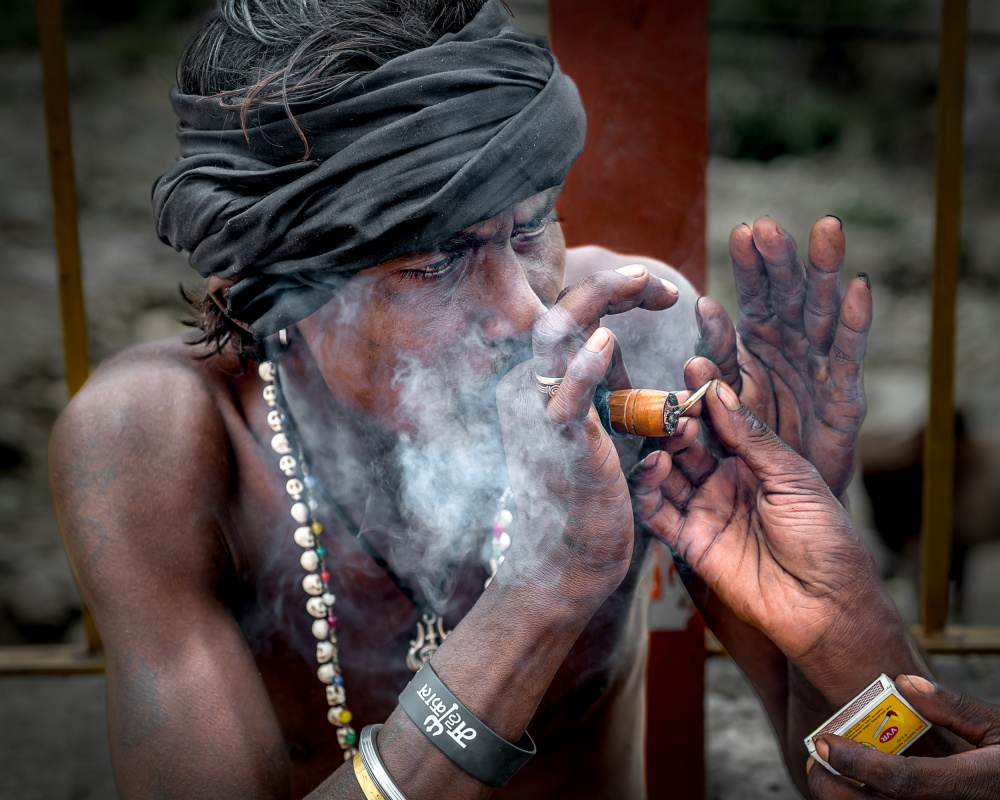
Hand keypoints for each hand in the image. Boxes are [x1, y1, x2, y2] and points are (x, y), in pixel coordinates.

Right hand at [496, 266, 677, 603]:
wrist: (566, 566)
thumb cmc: (587, 504)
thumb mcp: (597, 434)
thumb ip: (603, 391)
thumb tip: (614, 347)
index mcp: (547, 387)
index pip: (574, 318)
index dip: (615, 294)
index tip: (664, 293)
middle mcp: (534, 391)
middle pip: (563, 314)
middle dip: (609, 286)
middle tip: (654, 277)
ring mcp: (541, 416)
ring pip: (555, 339)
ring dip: (597, 304)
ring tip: (640, 281)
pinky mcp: (559, 446)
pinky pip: (567, 400)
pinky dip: (583, 368)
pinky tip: (607, 342)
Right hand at [631, 380, 903, 697]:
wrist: (826, 605)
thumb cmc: (826, 540)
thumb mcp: (794, 477)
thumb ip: (752, 437)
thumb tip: (720, 391)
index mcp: (754, 463)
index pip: (720, 421)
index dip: (704, 398)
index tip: (693, 370)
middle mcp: (724, 483)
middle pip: (687, 445)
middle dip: (676, 422)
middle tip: (671, 406)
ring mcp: (705, 512)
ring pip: (668, 475)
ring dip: (662, 451)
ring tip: (669, 435)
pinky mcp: (689, 543)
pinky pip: (657, 514)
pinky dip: (649, 491)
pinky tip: (656, 469)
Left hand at [692, 216, 870, 497]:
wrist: (777, 499)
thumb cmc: (744, 445)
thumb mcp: (719, 401)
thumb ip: (711, 362)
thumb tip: (703, 313)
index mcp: (756, 343)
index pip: (754, 295)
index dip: (751, 265)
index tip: (743, 231)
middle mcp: (790, 346)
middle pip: (789, 294)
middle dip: (782, 259)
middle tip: (772, 225)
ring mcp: (819, 367)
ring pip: (823, 312)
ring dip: (823, 271)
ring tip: (826, 229)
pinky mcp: (844, 395)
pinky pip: (848, 354)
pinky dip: (855, 321)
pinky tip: (859, 287)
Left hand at [808, 675, 999, 798]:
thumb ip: (952, 708)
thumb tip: (903, 684)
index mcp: (970, 787)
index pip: (900, 780)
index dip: (857, 761)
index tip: (826, 741)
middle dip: (836, 787)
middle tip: (818, 758)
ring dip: (846, 799)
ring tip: (830, 771)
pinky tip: (858, 786)